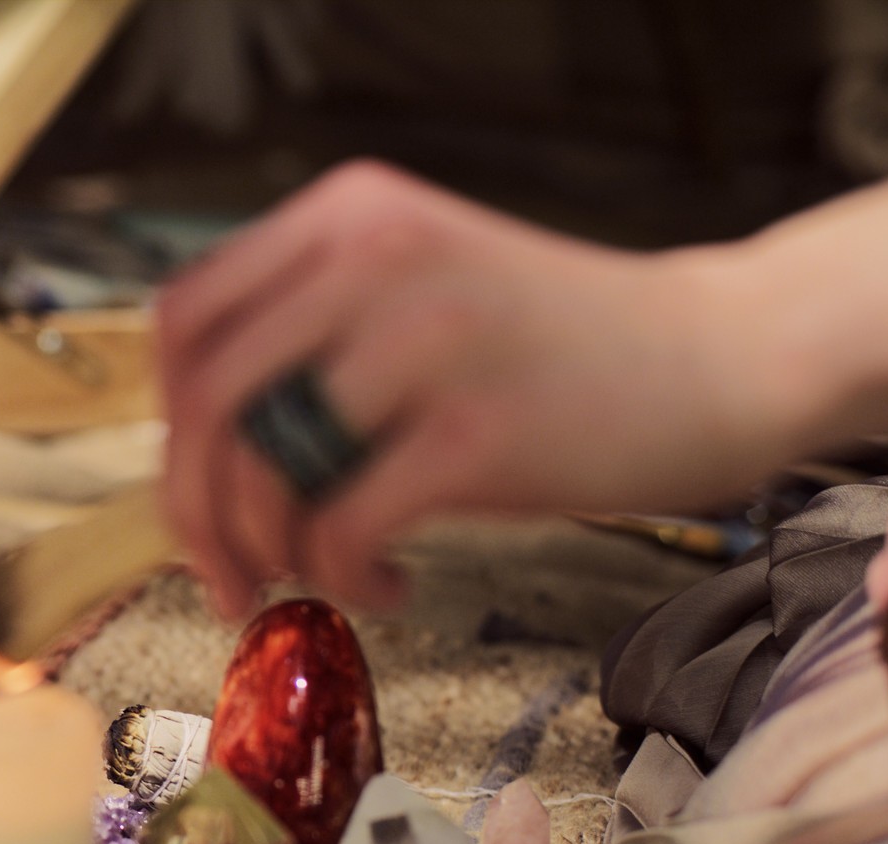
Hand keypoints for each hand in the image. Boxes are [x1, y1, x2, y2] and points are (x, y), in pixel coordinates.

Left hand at [155, 160, 804, 617]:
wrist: (719, 358)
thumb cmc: (547, 350)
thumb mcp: (413, 291)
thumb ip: (308, 333)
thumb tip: (194, 455)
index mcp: (345, 215)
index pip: (184, 316)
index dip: (169, 421)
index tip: (197, 485)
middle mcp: (373, 255)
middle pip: (205, 401)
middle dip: (195, 512)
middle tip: (229, 573)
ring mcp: (425, 338)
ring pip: (262, 469)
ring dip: (268, 552)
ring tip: (318, 574)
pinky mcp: (474, 429)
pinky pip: (341, 526)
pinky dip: (345, 577)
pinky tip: (391, 584)